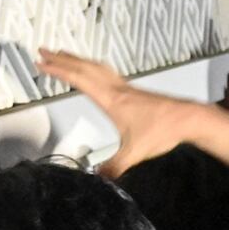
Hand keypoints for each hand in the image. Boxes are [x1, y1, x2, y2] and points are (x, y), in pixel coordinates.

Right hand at [36, 49, 228, 175]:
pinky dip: (93, 67)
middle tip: (42, 51)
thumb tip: (97, 178)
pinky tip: (93, 72)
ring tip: (62, 55)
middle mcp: (117, 89)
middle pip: (84, 67)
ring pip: (96, 67)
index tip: (41, 62)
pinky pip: (107, 73)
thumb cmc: (162, 131)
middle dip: (62, 59)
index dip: (58, 70)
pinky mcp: (133, 91)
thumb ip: (115, 166)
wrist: (187, 118)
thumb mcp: (135, 153)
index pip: (80, 79)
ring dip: (77, 60)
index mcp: (112, 100)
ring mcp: (126, 88)